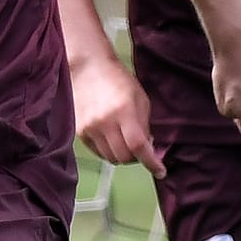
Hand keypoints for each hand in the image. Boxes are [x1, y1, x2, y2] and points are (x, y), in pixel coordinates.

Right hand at [71, 53, 164, 176]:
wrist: (88, 68)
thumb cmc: (118, 80)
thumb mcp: (140, 98)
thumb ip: (144, 125)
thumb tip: (147, 148)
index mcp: (124, 111)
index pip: (139, 146)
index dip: (151, 162)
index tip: (160, 171)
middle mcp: (105, 122)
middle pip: (124, 157)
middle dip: (136, 158)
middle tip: (141, 149)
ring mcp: (90, 128)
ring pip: (110, 158)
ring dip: (122, 155)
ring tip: (125, 141)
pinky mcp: (80, 131)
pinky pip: (97, 152)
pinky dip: (108, 151)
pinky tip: (112, 138)